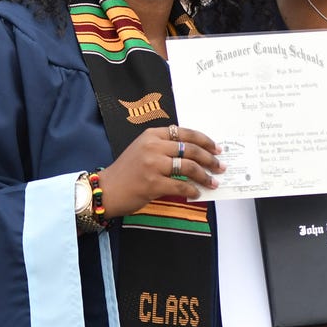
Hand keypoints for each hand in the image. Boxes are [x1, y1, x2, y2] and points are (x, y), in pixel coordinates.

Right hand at [98, 125, 222, 216]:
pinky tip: (196, 193)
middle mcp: (153, 147)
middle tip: (220, 166)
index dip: (204, 140)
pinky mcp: (153, 183)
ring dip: (204, 176)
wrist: (106, 189)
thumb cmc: (126, 171)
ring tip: (213, 182)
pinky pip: (180, 186)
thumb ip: (164, 148)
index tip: (216, 148)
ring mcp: (152, 165)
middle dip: (209, 159)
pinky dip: (192, 190)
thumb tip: (194, 155)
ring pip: (188, 167)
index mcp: (152, 135)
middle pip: (190, 149)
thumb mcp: (143, 149)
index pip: (185, 133)